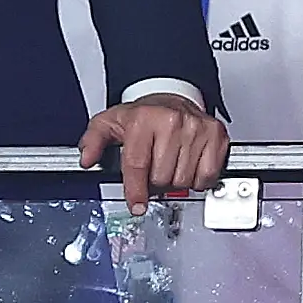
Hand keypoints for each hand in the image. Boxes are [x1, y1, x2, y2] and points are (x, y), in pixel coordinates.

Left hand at [78, 93, 229, 213]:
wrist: (171, 97)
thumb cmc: (142, 115)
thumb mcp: (110, 123)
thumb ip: (93, 141)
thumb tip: (86, 159)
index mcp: (143, 119)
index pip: (137, 164)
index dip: (135, 190)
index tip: (136, 205)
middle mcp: (172, 121)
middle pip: (161, 177)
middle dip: (154, 182)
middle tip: (152, 170)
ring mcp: (196, 128)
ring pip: (184, 180)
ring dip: (174, 181)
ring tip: (168, 165)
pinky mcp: (216, 135)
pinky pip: (206, 176)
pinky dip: (196, 179)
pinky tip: (187, 165)